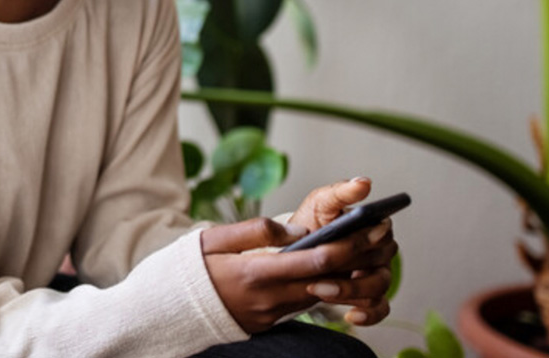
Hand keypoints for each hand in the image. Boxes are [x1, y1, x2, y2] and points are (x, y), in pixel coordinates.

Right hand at [201, 216, 395, 333]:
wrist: (170, 308)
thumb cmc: (190, 268)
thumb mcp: (214, 238)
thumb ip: (256, 231)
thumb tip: (296, 231)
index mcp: (256, 273)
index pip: (316, 260)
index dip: (348, 244)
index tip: (367, 227)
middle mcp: (269, 298)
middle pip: (328, 279)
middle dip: (357, 257)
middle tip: (379, 235)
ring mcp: (271, 314)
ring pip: (319, 293)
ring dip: (343, 273)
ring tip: (362, 248)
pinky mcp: (269, 322)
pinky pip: (302, 302)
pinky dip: (319, 286)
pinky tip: (329, 269)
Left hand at [287, 177, 398, 326]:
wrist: (296, 252)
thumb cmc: (312, 223)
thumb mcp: (320, 203)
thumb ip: (340, 192)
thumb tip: (363, 183)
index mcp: (373, 225)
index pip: (382, 232)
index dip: (367, 239)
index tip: (353, 241)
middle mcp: (380, 250)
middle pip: (379, 261)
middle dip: (350, 265)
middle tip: (320, 273)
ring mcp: (376, 274)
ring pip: (378, 286)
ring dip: (351, 291)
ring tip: (320, 290)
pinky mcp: (369, 296)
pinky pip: (380, 309)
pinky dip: (369, 315)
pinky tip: (351, 316)